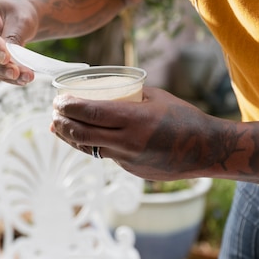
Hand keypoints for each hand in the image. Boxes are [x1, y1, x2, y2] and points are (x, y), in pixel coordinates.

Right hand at [0, 0, 38, 84]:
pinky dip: (2, 75)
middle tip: (16, 73)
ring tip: (24, 77)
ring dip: (1, 73)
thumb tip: (9, 62)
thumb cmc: (19, 13)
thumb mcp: (21, 21)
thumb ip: (13, 38)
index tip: (6, 58)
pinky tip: (18, 79)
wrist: (18, 18)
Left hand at [51, 87, 223, 179]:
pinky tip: (84, 138)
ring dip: (69, 137)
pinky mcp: (130, 170)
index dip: (67, 106)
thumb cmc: (184, 118)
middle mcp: (126, 141)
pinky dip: (90, 145)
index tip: (57, 99)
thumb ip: (129, 94)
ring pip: (87, 148)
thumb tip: (106, 88)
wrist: (205, 150)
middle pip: (80, 133)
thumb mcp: (156, 97)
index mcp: (133, 119)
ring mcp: (127, 159)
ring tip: (58, 127)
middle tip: (53, 112)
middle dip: (61, 122)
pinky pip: (104, 155)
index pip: (88, 112)